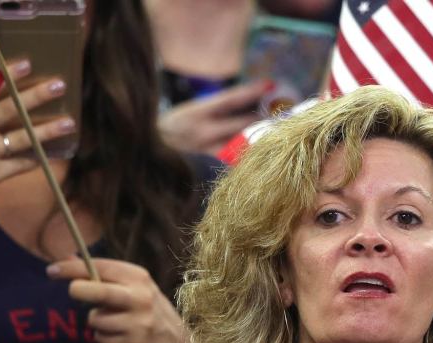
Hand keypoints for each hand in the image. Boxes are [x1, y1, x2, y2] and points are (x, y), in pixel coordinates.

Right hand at [0, 60, 76, 239]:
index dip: (4, 75)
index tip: (26, 62)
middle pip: (7, 109)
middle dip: (34, 96)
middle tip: (59, 85)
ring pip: (20, 138)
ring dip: (47, 130)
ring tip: (69, 122)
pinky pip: (21, 164)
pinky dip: (38, 157)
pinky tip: (55, 151)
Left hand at [47, 257, 188, 342]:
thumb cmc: (147, 309)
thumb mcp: (134, 286)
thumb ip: (103, 274)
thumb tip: (68, 258)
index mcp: (139, 277)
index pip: (100, 267)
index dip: (72, 268)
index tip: (51, 270)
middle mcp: (140, 298)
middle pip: (98, 291)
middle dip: (78, 290)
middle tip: (74, 292)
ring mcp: (138, 322)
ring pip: (95, 319)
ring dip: (97, 321)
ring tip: (114, 322)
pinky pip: (100, 338)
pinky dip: (104, 338)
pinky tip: (119, 337)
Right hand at [157, 81, 271, 154]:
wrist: (150, 152)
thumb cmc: (173, 129)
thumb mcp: (191, 112)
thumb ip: (216, 109)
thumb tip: (246, 102)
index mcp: (196, 112)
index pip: (230, 99)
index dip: (251, 91)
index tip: (269, 84)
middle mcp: (202, 132)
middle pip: (241, 124)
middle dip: (263, 118)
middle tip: (282, 111)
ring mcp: (206, 153)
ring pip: (241, 146)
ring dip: (260, 138)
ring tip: (277, 132)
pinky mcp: (210, 170)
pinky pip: (234, 164)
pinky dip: (248, 157)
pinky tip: (263, 154)